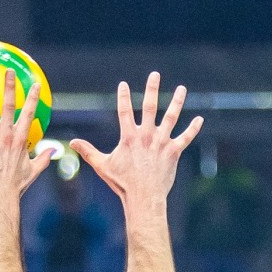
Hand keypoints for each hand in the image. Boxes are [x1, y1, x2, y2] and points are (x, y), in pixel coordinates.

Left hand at [0, 70, 49, 202]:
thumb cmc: (14, 187)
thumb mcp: (32, 171)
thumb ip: (43, 159)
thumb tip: (53, 151)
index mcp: (21, 139)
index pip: (29, 112)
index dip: (33, 97)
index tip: (35, 83)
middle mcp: (7, 134)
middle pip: (8, 103)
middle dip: (10, 85)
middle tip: (9, 70)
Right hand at [71, 73, 202, 205]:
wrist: (143, 197)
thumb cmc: (122, 183)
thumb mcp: (102, 166)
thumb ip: (88, 151)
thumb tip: (71, 143)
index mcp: (129, 137)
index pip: (124, 111)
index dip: (123, 97)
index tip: (123, 84)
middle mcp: (147, 135)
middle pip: (150, 107)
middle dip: (152, 89)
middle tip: (155, 74)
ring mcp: (162, 142)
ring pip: (171, 117)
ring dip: (177, 102)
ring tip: (181, 89)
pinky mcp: (173, 152)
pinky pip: (186, 137)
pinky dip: (193, 128)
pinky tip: (200, 119)